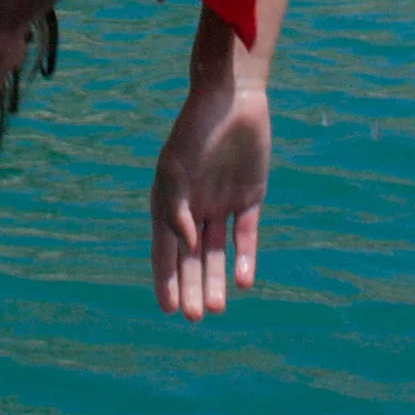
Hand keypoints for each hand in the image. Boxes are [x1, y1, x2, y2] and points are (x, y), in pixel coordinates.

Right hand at [150, 76, 271, 316]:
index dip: (166, 279)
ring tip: (215, 308)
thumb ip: (176, 208)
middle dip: (192, 287)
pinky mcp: (250, 196)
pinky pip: (245, 233)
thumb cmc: (195, 128)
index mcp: (169, 201)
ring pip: (218, 251)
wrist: (231, 97)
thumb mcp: (177, 168)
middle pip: (192, 257)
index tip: (168, 309)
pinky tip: (242, 281)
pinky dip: (244, 257)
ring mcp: (222, 202)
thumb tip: (185, 245)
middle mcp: (195, 206)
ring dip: (216, 278)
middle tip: (195, 318)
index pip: (165, 249)